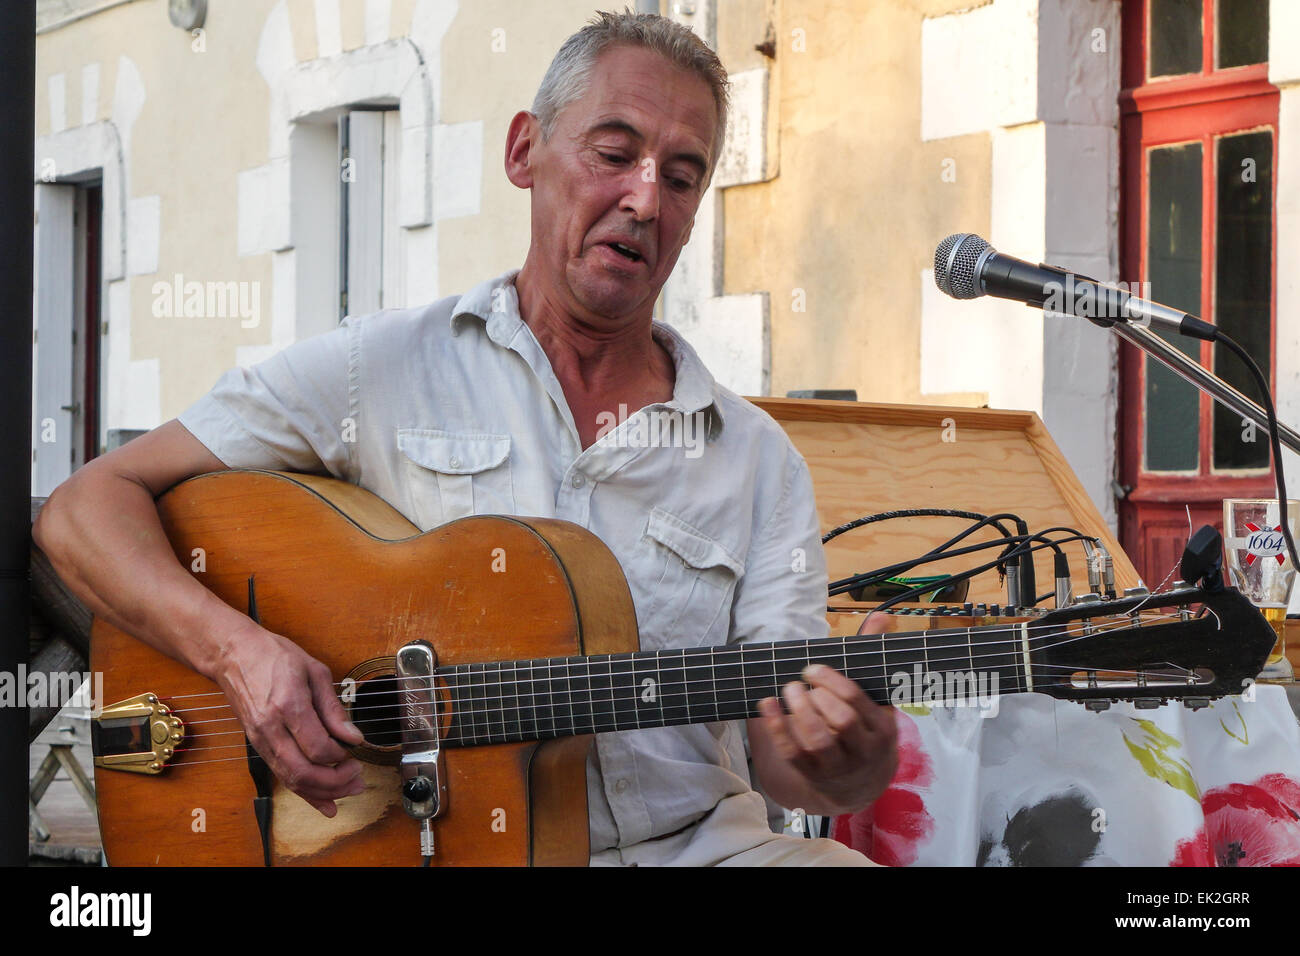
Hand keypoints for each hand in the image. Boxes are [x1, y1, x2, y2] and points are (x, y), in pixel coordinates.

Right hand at [213, 622, 366, 816]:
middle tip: (357, 776)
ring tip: (349, 790)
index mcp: (288, 705)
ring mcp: (260, 740)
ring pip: (291, 780)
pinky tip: (324, 802)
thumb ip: (333, 708)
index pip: (318, 747)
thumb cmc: (273, 656)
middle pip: (304, 772)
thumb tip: (353, 737)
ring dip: (323, 792)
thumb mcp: (314, 671)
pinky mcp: (257, 746)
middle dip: (336, 782)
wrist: (233, 655)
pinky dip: (304, 793)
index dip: (341, 755)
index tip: (355, 749)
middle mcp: (271, 728)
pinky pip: (282, 775)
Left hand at [751, 613, 897, 814]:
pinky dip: (777, 728)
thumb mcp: (876, 699)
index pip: (856, 701)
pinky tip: (766, 705)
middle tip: (800, 683)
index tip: (811, 669)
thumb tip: (879, 615)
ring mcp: (838, 767)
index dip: (831, 681)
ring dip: (798, 712)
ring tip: (789, 691)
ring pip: (817, 741)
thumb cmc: (866, 729)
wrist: (860, 786)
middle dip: (817, 697)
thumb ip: (871, 657)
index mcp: (882, 728)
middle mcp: (863, 750)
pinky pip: (793, 754)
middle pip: (841, 721)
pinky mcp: (814, 776)